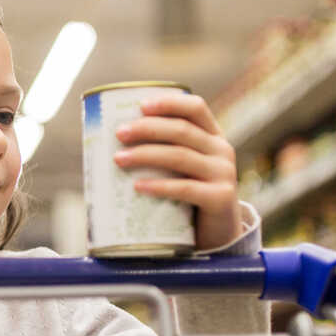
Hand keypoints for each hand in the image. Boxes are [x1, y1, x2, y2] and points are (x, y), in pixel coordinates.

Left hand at [113, 92, 240, 250]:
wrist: (218, 233)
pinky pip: (186, 188)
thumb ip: (163, 154)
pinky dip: (160, 186)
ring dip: (146, 155)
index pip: (195, 108)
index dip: (169, 103)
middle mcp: (222, 150)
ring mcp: (224, 174)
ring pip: (180, 157)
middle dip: (147, 128)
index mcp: (213, 136)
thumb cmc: (190, 197)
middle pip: (182, 130)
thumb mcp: (183, 170)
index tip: (140, 105)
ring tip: (119, 159)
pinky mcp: (220, 198)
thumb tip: (111, 146)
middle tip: (119, 133)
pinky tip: (138, 186)